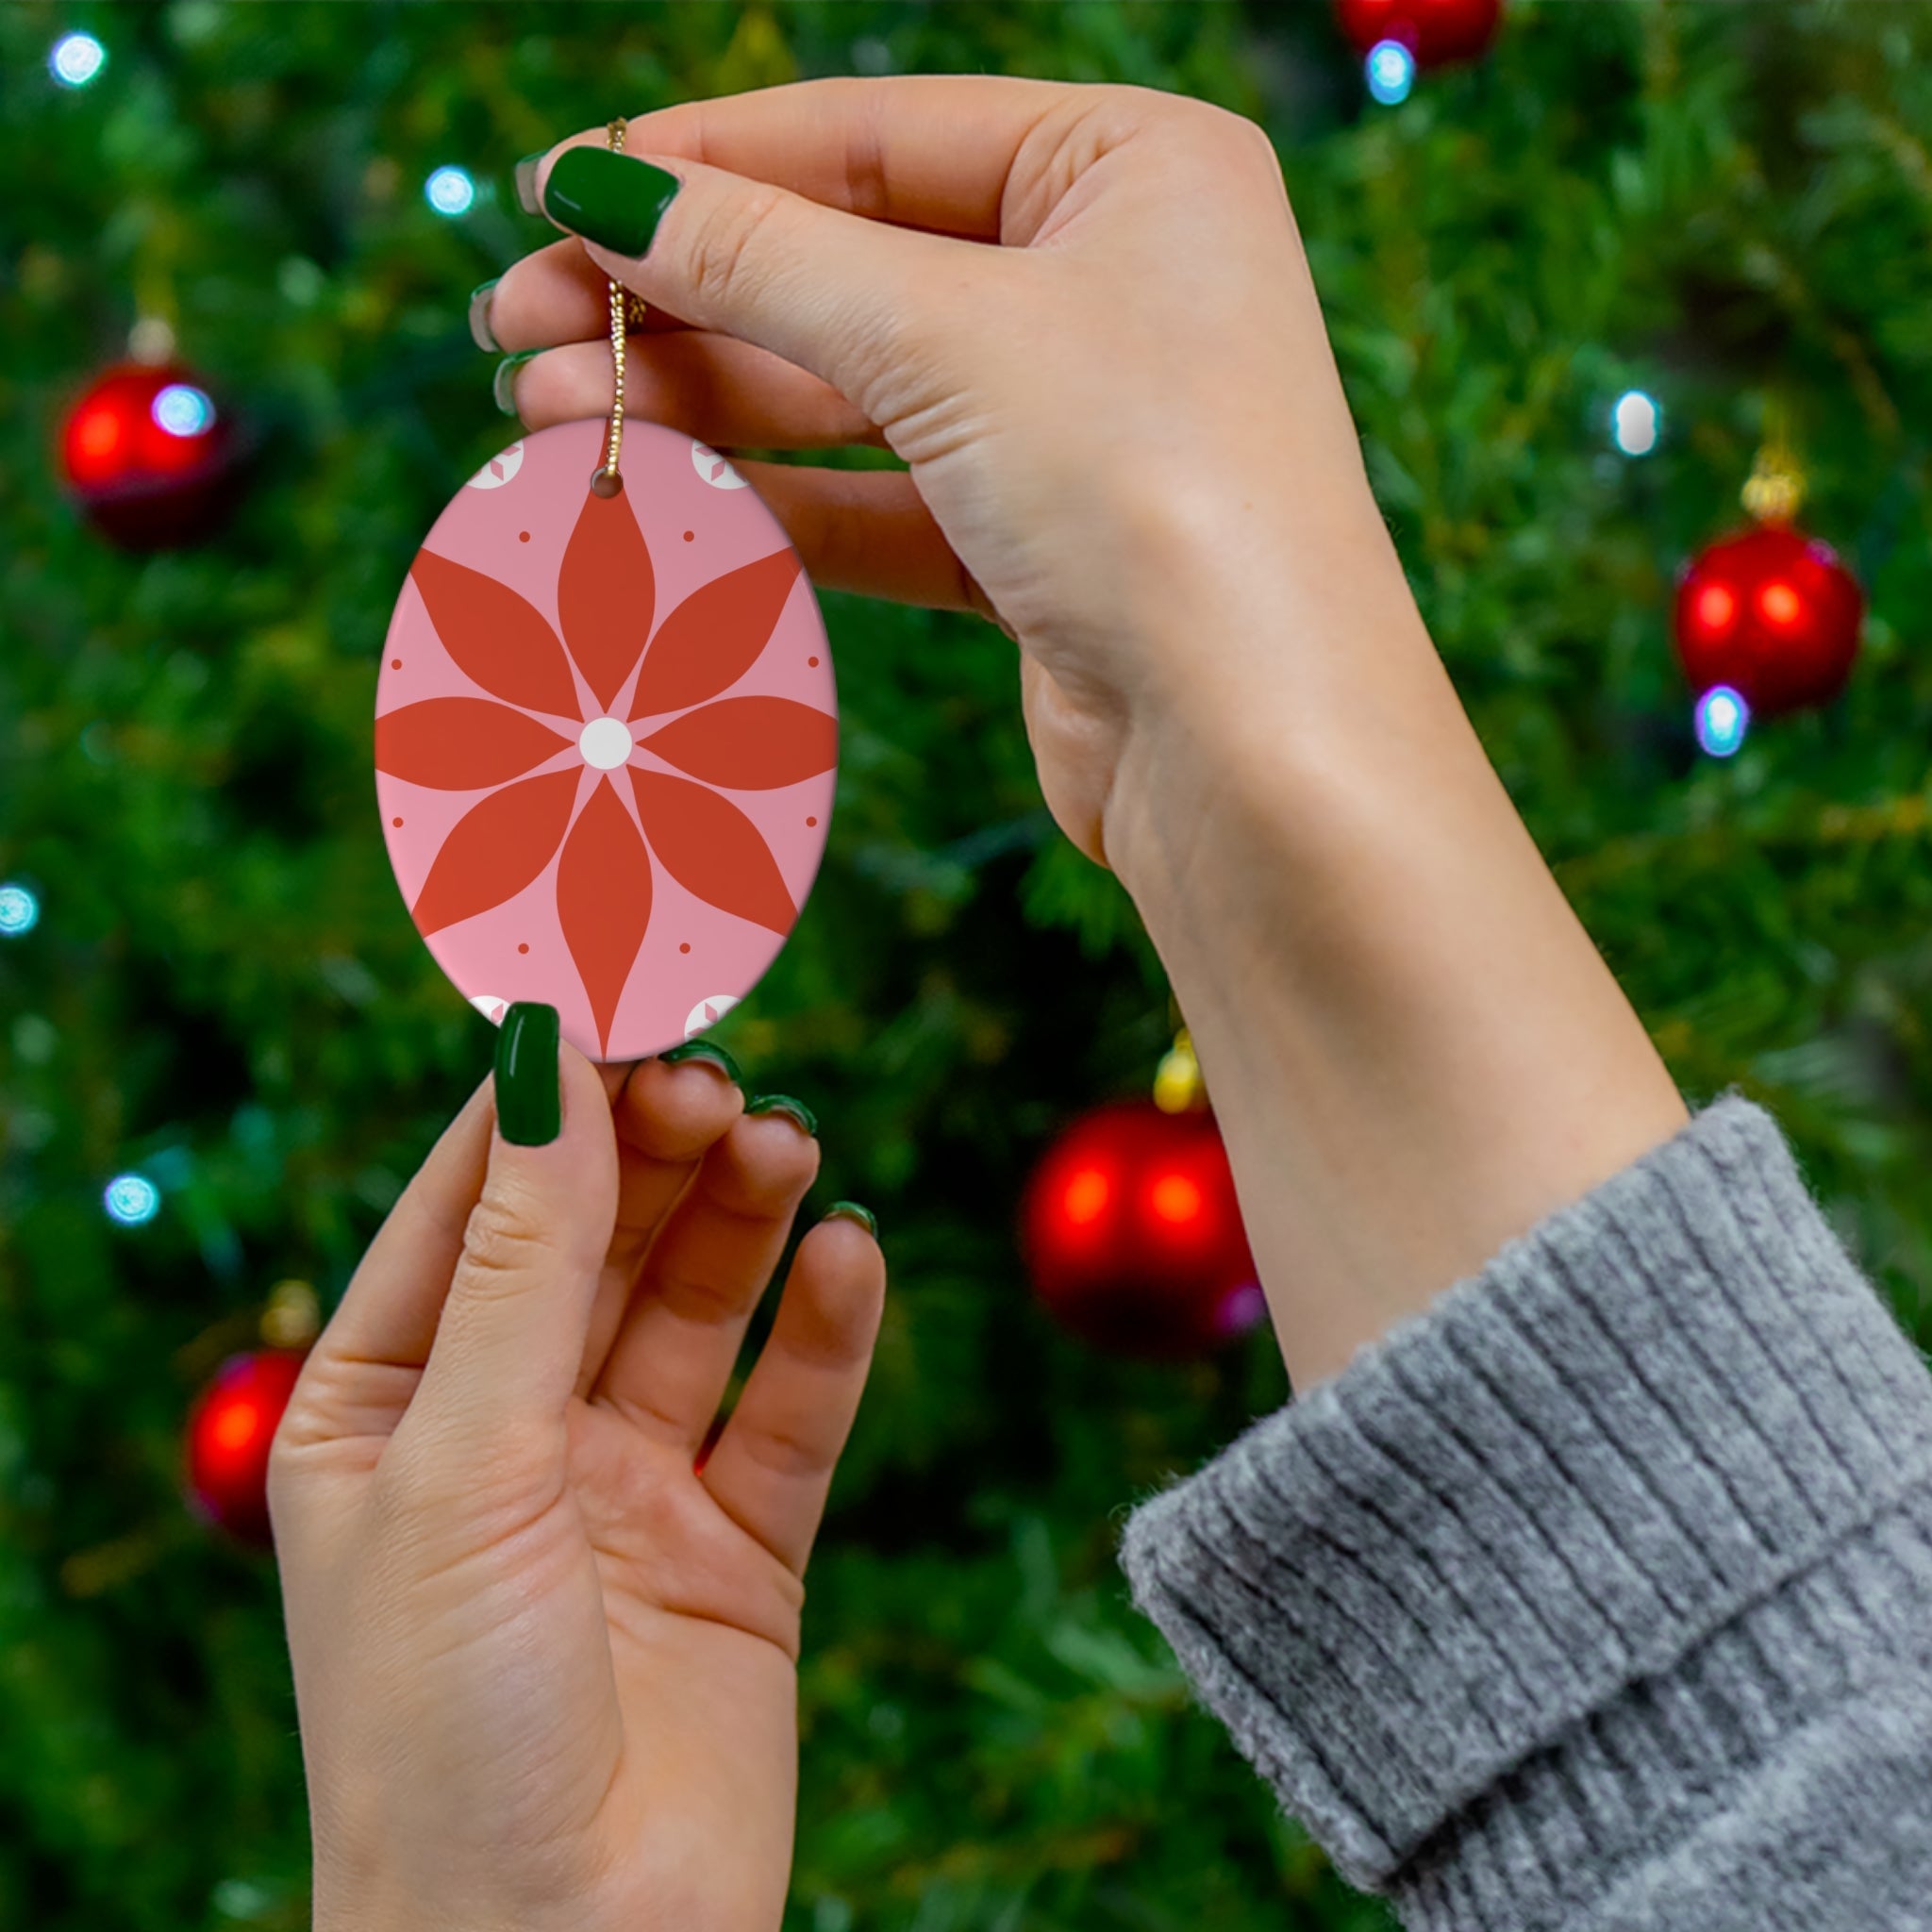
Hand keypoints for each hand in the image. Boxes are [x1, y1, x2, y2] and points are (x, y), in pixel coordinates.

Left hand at [269, 1042, 883, 1931]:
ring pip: (697, 1307)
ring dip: (743, 1218)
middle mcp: (508, 1434)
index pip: (471, 1203)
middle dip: (655, 1152)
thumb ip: (523, 1258)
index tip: (621, 990)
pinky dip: (825, 1330)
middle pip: (597, 1239)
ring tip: (788, 1146)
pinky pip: (790, 1412)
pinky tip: (849, 1257)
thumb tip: (545, 1054)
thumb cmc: (444, 1726)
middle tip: (720, 1078)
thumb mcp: (464, 1461)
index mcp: (387, 1407)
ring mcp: (627, 1489)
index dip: (545, 1097)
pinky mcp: (738, 1550)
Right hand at [484, 76, 1389, 876]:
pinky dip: (773, 498)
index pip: (876, 134)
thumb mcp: (943, 336)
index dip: (704, 161)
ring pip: (854, 391)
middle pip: (850, 264)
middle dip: (679, 295)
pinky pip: (883, 500)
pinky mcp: (1045, 551)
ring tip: (543, 411)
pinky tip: (656, 492)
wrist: (1254, 751)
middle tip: (514, 323)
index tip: (555, 189)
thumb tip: (599, 188)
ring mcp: (1080, 424)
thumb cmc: (1149, 490)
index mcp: (1133, 168)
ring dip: (702, 401)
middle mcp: (1115, 284)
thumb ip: (762, 258)